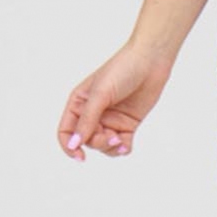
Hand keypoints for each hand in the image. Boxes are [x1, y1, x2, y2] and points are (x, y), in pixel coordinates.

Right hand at [56, 41, 173, 162]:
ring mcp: (111, 119)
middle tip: (110, 136)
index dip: (69, 146)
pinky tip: (125, 144)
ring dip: (109, 147)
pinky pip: (120, 145)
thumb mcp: (100, 94)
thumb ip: (87, 120)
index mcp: (79, 103)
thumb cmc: (122, 70)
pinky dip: (122, 148)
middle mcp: (93, 113)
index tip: (80, 156)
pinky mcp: (127, 124)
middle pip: (87, 141)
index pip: (66, 131)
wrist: (151, 61)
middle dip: (97, 143)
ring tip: (119, 139)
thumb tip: (74, 144)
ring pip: (103, 145)